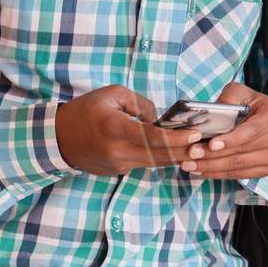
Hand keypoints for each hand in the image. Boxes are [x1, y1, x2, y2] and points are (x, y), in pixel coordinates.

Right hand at [54, 85, 203, 175]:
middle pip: (160, 155)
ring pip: (156, 162)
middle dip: (186, 150)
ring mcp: (118, 165)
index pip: (152, 138)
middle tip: (209, 143)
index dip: (177, 138)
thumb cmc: (85, 110)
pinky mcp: (119, 171)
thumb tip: (161, 119)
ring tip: (200, 147)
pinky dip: (163, 158)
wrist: (57, 138)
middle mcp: (118, 151)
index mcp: (115, 128)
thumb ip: (142, 105)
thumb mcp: (113, 94)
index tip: (197, 134)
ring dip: (178, 156)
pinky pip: (146, 165)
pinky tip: (179, 151)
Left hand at [178, 82, 267, 179]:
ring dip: (213, 167)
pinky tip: (203, 171)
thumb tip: (213, 112)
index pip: (252, 130)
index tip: (211, 144)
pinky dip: (220, 174)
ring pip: (240, 165)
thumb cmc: (250, 105)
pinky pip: (241, 174)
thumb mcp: (241, 93)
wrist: (266, 120)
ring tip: (191, 165)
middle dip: (215, 155)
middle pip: (244, 150)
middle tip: (191, 154)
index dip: (232, 139)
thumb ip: (229, 98)